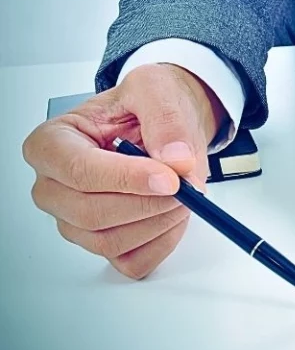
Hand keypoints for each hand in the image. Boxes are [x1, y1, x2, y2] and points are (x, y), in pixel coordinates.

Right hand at [22, 63, 225, 278]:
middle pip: (91, 213)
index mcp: (53, 143)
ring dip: (159, 221)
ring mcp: (75, 220)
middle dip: (148, 202)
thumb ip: (166, 120)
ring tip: (185, 192)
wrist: (165, 123)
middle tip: (187, 184)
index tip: (170, 177)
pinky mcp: (103, 242)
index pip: (79, 171)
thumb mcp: (156, 89)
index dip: (126, 179)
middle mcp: (55, 186)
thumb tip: (176, 159)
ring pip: (110, 241)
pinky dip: (163, 241)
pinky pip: (131, 260)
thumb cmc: (146, 104)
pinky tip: (175, 213)